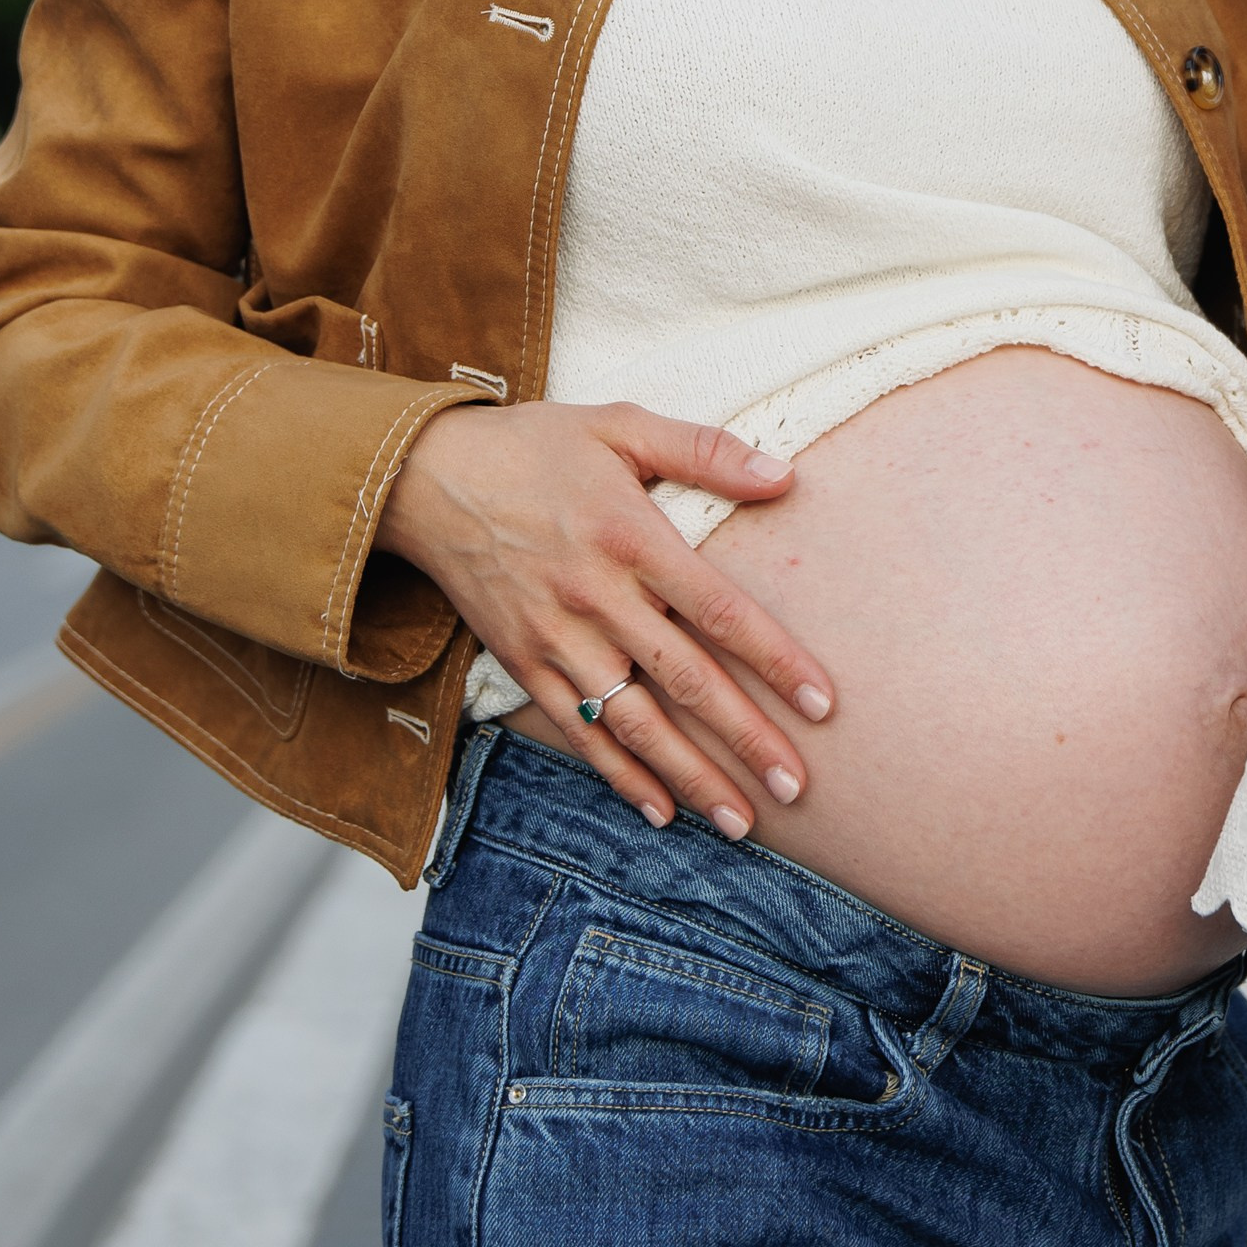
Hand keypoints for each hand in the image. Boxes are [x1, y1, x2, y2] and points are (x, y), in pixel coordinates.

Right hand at [376, 401, 835, 836]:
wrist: (422, 478)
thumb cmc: (534, 447)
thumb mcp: (619, 425)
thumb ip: (705, 450)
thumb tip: (784, 475)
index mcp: (630, 537)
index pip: (719, 609)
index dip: (774, 660)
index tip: (823, 705)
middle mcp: (596, 597)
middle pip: (685, 679)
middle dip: (745, 739)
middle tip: (797, 789)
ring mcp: (556, 638)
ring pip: (633, 722)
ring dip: (689, 776)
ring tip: (741, 821)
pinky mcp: (522, 663)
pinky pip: (576, 731)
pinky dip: (618, 775)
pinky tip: (660, 810)